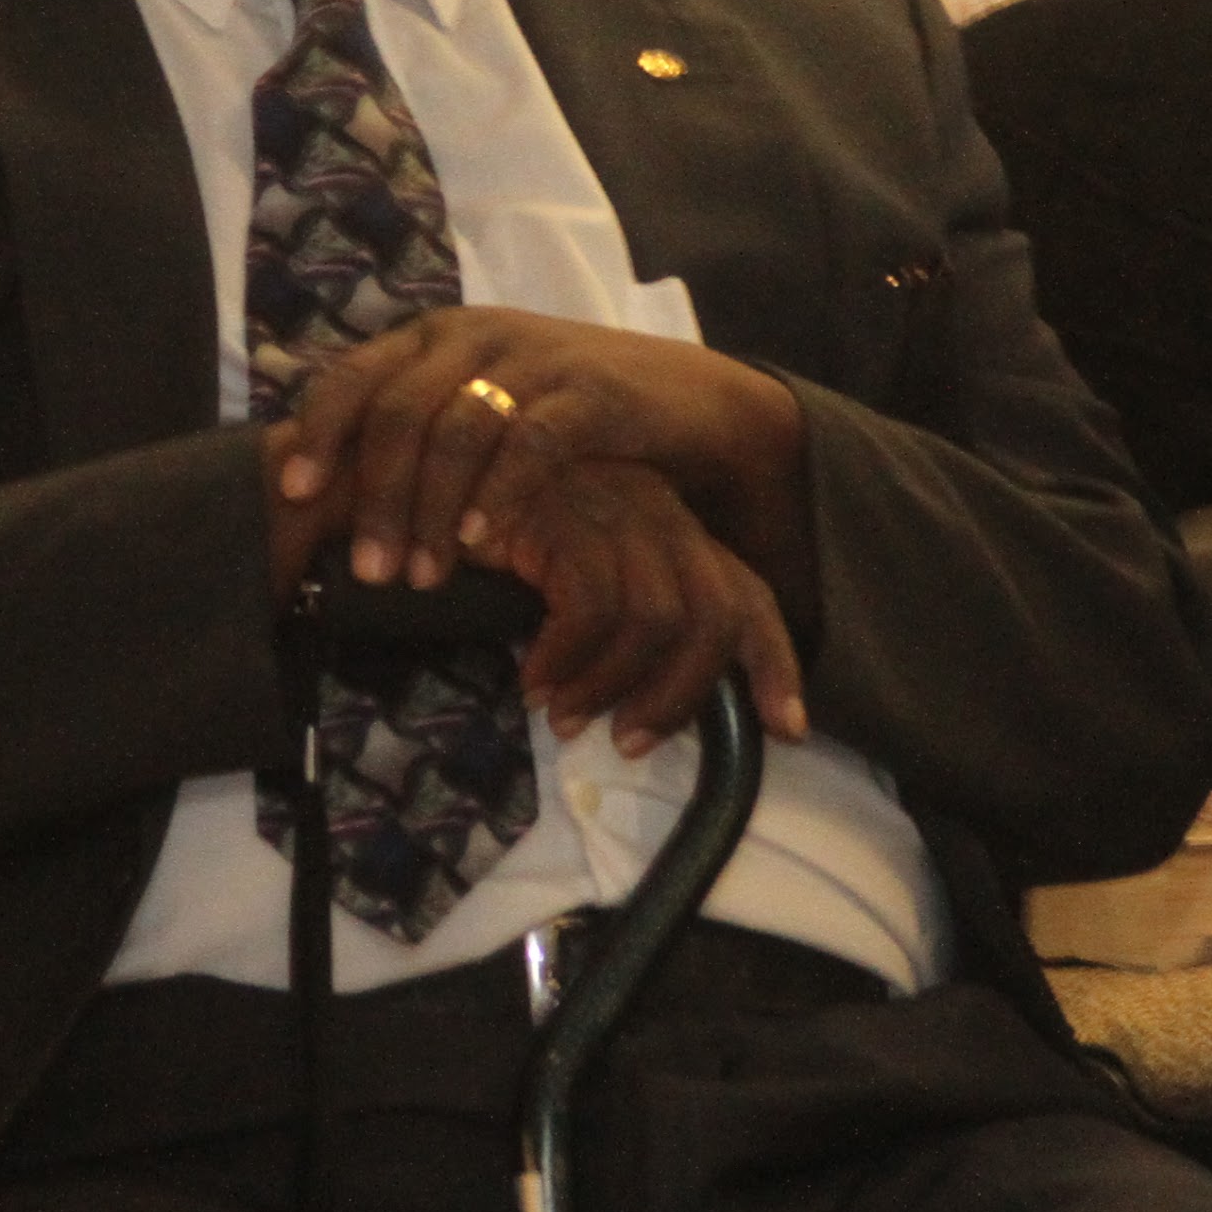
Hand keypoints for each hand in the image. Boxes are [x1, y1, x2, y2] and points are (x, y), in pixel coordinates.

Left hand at [274, 308, 801, 595]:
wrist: (687, 402)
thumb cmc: (564, 416)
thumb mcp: (480, 406)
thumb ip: (416, 428)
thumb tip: (326, 491)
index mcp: (436, 336)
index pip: (355, 374)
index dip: (319, 432)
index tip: (294, 494)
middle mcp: (475, 335)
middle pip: (399, 411)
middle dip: (376, 495)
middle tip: (367, 568)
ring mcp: (533, 358)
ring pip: (456, 429)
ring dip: (428, 508)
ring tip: (418, 576)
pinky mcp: (588, 392)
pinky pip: (529, 442)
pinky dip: (497, 493)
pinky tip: (479, 542)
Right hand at [491, 458, 810, 753]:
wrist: (424, 469)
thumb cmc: (497, 530)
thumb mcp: (574, 572)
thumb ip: (621, 617)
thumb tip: (645, 704)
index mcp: (672, 526)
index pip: (746, 595)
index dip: (775, 664)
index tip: (787, 731)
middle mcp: (656, 512)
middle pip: (714, 617)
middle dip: (680, 696)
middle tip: (628, 742)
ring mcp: (614, 508)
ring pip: (656, 620)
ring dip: (608, 686)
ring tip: (563, 717)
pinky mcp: (564, 514)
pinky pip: (590, 608)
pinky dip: (564, 660)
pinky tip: (532, 681)